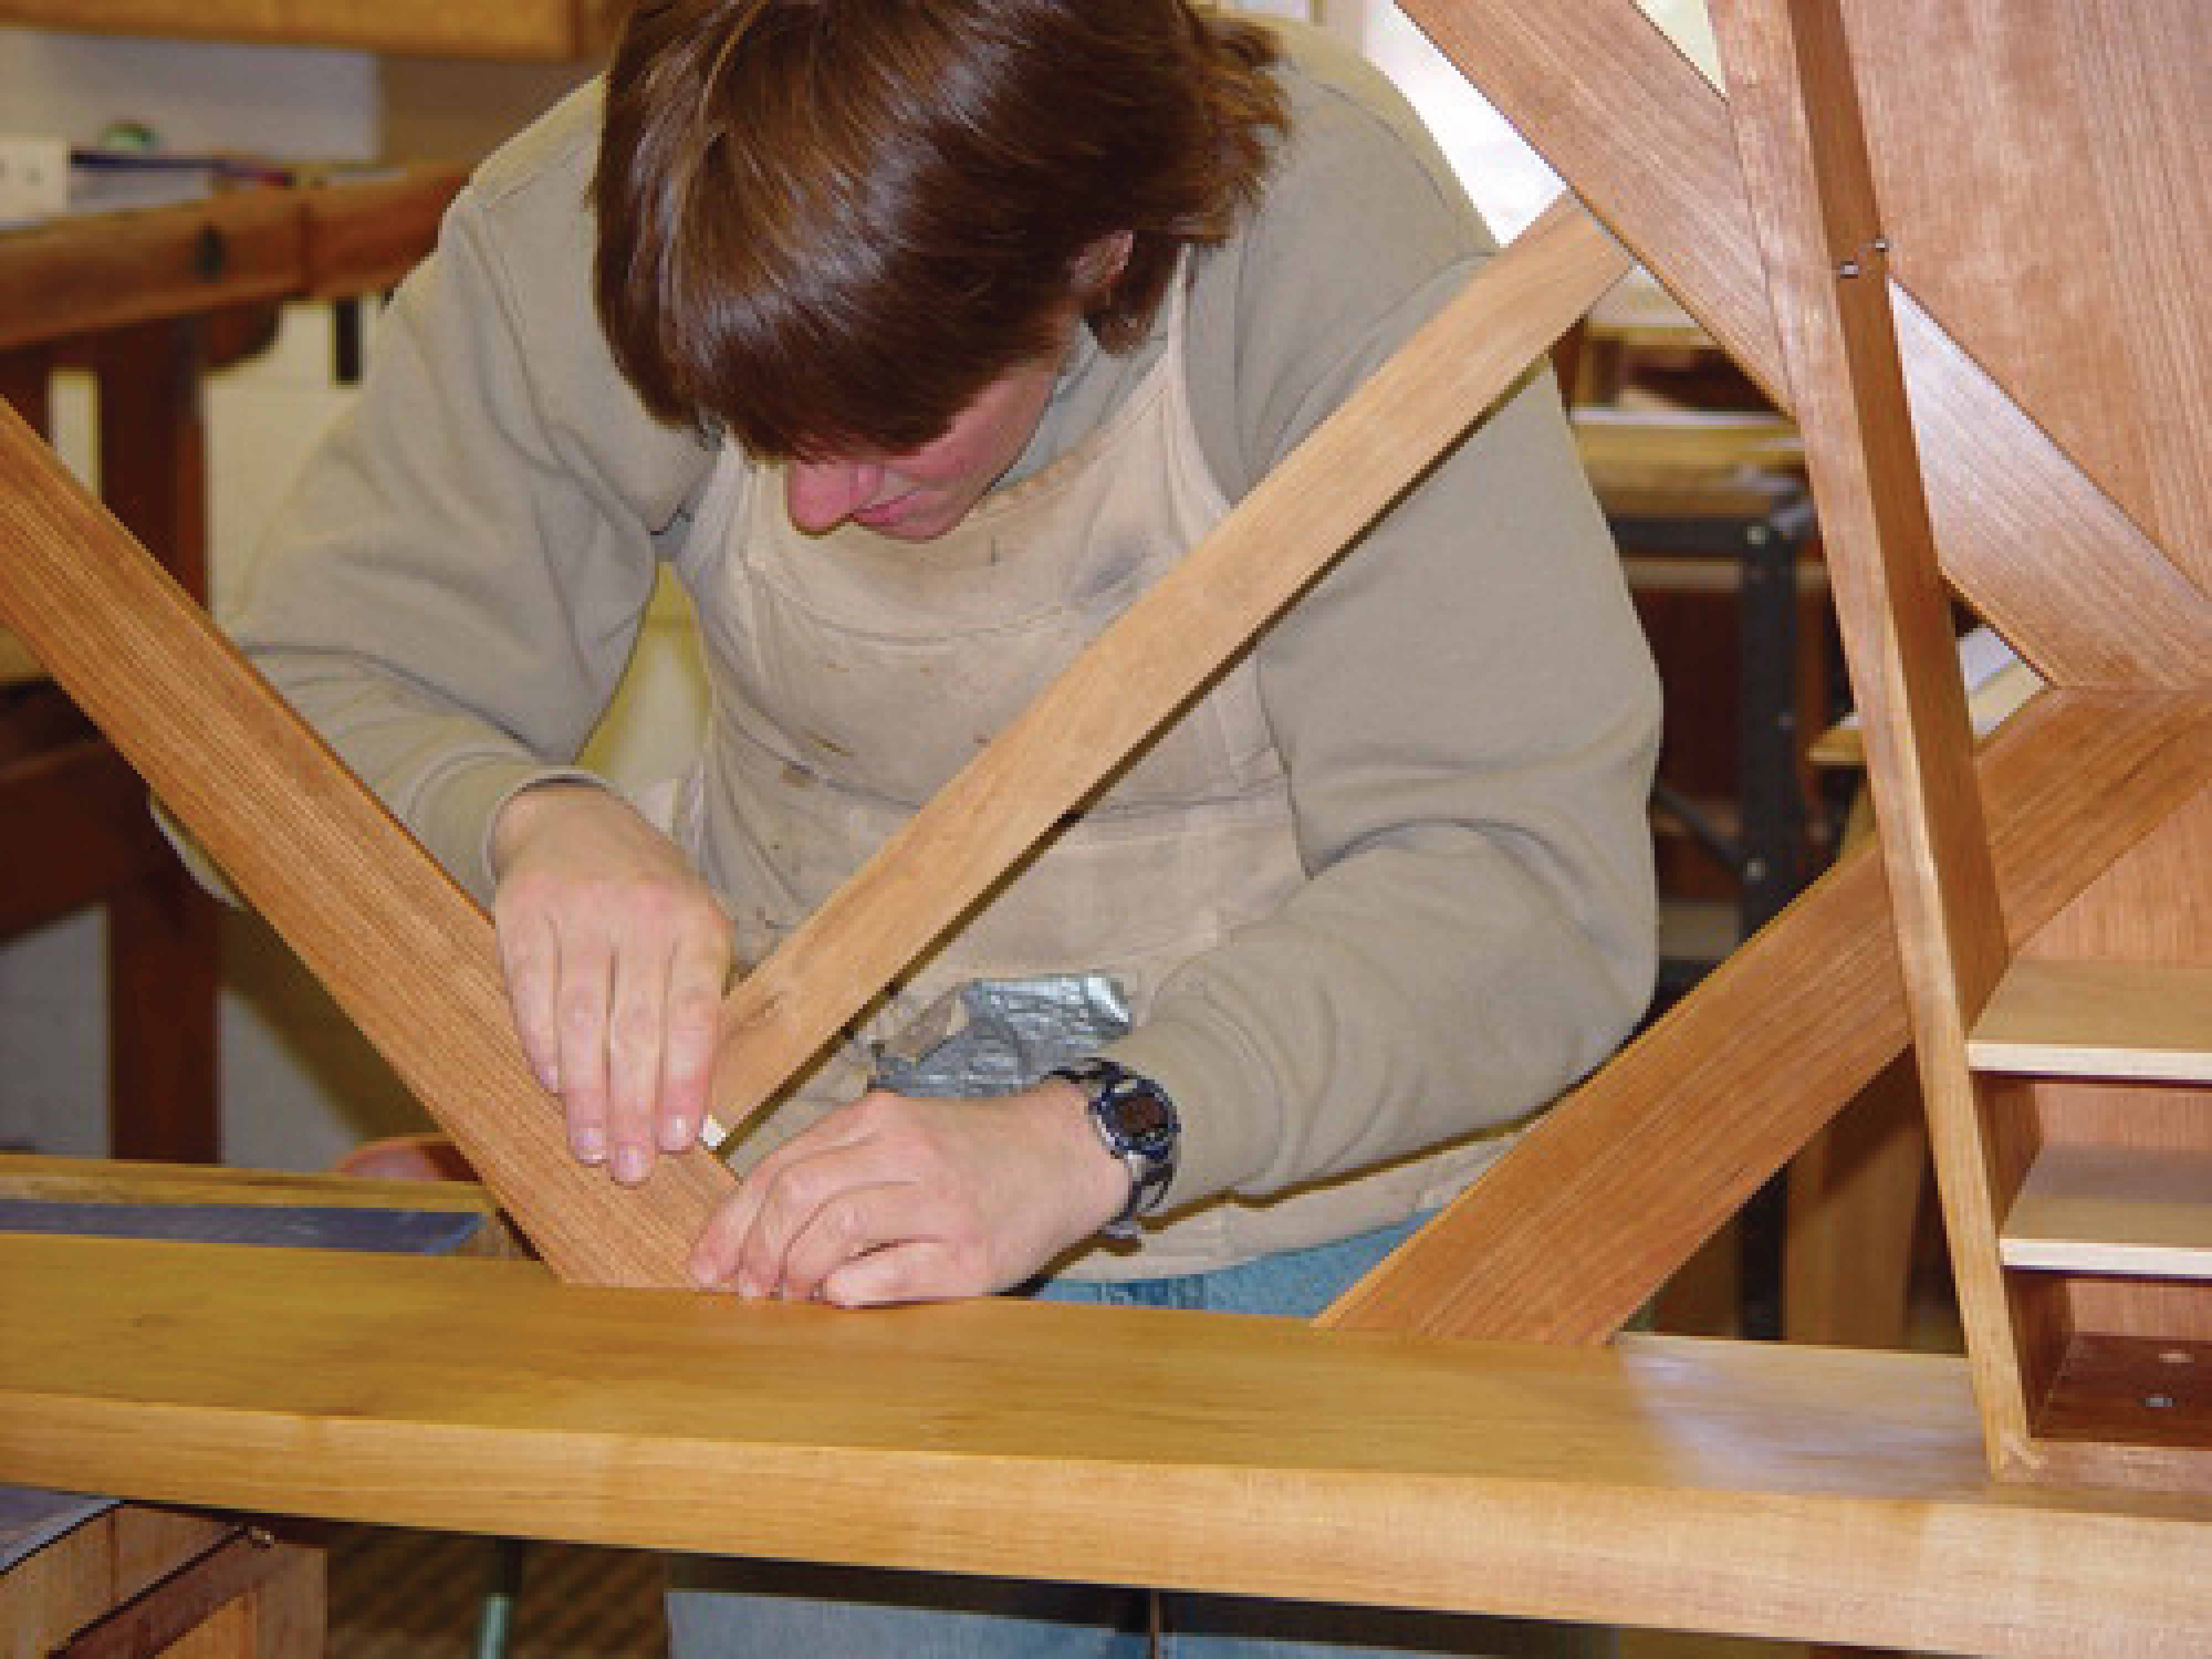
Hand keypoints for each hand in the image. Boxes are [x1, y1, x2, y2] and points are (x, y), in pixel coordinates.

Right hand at [490, 781, 732, 1184]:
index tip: (675, 1143)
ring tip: (590, 1146)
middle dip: (632, 1107)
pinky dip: (542, 1050)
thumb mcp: (693, 933)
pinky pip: (532, 997)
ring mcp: (581, 911)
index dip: (684, 1083)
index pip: (694, 1016)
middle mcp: (643, 914)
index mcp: (697, 924)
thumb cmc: (650, 898)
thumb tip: (689, 1107)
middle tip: (628, 1168)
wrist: (578, 822)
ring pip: (581, 1020)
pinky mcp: (524, 914)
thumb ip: (694, 1006)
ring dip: (585, 1094)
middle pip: (636, 1028)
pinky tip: (553, 1089)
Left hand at [687, 1081, 1131, 1305]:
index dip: (732, 1222)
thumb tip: (749, 1232)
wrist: (1067, 1154)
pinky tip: (836, 1297)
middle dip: (754, 1249)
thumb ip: (835, 1166)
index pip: (779, 1168)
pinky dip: (847, 1290)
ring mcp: (939, 1202)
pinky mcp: (969, 1254)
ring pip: (836, 1228)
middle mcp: (905, 1152)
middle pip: (797, 1195)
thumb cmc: (972, 1154)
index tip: (708, 1263)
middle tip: (746, 1288)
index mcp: (878, 1119)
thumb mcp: (900, 1135)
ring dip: (794, 1271)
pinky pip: (887, 1273)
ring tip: (789, 1295)